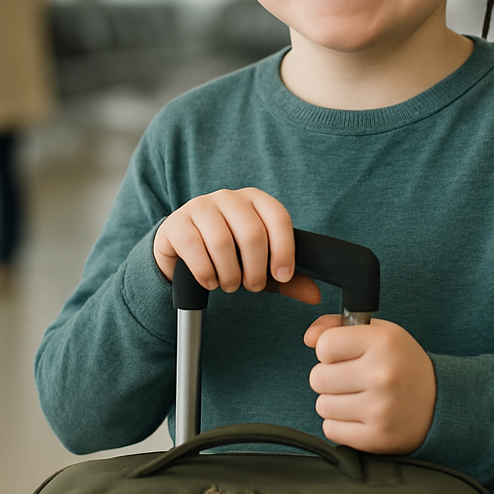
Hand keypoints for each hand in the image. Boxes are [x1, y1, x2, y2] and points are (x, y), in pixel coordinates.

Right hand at [153, 188, 319, 303]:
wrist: (182, 249)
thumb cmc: (229, 253)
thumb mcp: (260, 264)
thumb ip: (287, 279)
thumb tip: (315, 295)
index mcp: (256, 200)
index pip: (278, 218)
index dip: (284, 250)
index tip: (282, 275)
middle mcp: (229, 197)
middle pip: (252, 233)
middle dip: (255, 269)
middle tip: (251, 286)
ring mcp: (201, 206)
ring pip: (222, 242)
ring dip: (229, 274)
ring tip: (229, 284)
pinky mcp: (178, 222)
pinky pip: (195, 248)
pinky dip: (206, 273)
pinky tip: (210, 281)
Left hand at [304, 316, 435, 453]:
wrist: (440, 402)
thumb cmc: (403, 364)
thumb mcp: (380, 333)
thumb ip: (338, 326)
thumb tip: (308, 337)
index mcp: (382, 343)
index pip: (324, 345)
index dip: (330, 350)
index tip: (345, 355)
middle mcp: (381, 375)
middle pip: (317, 377)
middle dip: (329, 377)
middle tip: (352, 378)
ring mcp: (379, 409)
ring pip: (322, 405)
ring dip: (334, 402)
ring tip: (358, 397)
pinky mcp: (375, 437)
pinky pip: (330, 430)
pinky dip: (340, 424)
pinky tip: (360, 415)